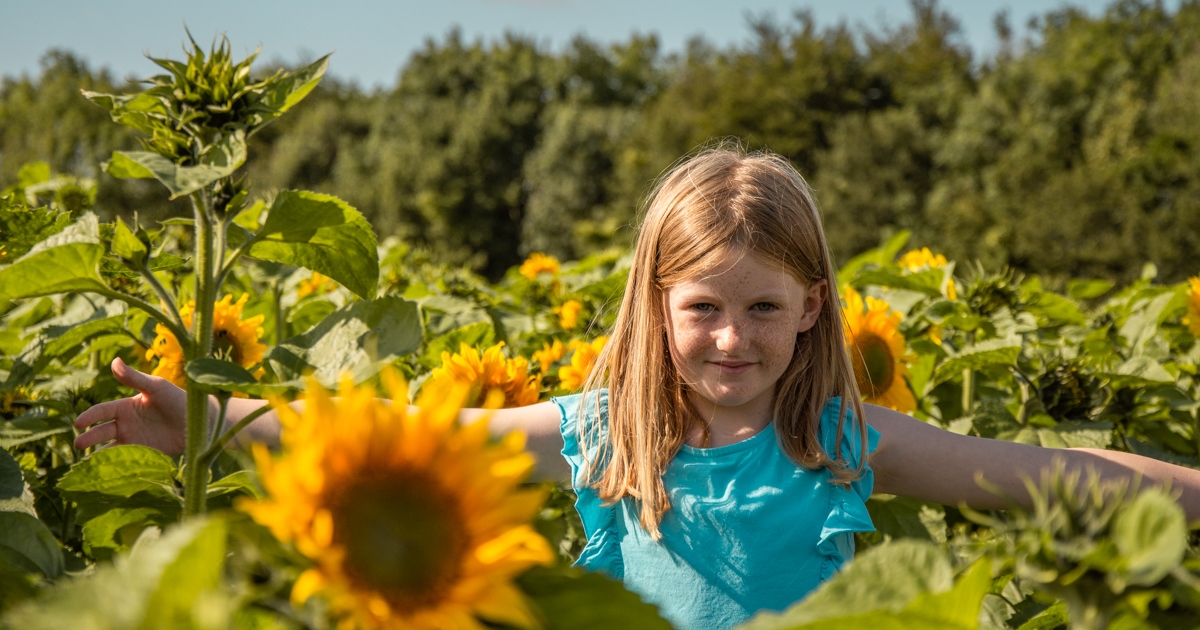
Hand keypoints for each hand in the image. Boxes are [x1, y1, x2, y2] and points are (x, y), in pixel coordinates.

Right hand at [74, 357, 189, 454]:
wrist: (200, 422)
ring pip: (109, 449)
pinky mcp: (144, 455)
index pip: (101, 412)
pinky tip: (104, 472)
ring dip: (97, 455)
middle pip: (101, 432)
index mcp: (125, 407)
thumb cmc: (178, 400)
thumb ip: (134, 378)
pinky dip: (114, 465)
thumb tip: (114, 361)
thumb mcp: (155, 387)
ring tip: (85, 463)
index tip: (78, 423)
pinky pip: (125, 461)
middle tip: (78, 444)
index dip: (89, 417)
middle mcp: (125, 425)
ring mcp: (134, 441)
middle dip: (88, 438)